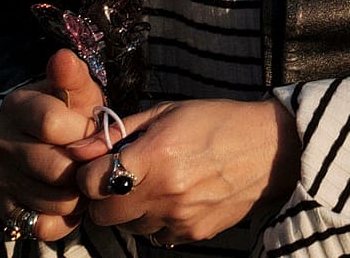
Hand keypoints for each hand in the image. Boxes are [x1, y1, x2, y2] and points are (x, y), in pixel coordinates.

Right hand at [0, 49, 105, 241]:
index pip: (51, 123)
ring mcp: (0, 178)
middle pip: (56, 168)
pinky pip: (43, 227)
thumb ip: (74, 77)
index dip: (83, 132)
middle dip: (86, 167)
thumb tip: (62, 57)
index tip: (95, 132)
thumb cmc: (70, 112)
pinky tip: (70, 200)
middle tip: (95, 160)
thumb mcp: (77, 91)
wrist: (42, 141)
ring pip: (54, 201)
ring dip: (80, 195)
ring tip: (84, 178)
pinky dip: (64, 219)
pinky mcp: (5, 209)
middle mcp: (0, 143)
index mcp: (17, 107)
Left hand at [73, 98, 298, 244]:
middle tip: (121, 180)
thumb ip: (120, 131)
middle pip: (103, 215)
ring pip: (129, 228)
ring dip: (132, 211)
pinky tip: (176, 199)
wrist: (271, 148)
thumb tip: (77, 149)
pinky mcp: (194, 233)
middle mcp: (165, 191)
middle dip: (103, 199)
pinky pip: (157, 237)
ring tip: (154, 186)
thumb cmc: (218, 121)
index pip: (90, 183)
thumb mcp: (168, 112)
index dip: (88, 175)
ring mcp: (180, 217)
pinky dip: (158, 222)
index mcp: (155, 155)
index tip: (98, 166)